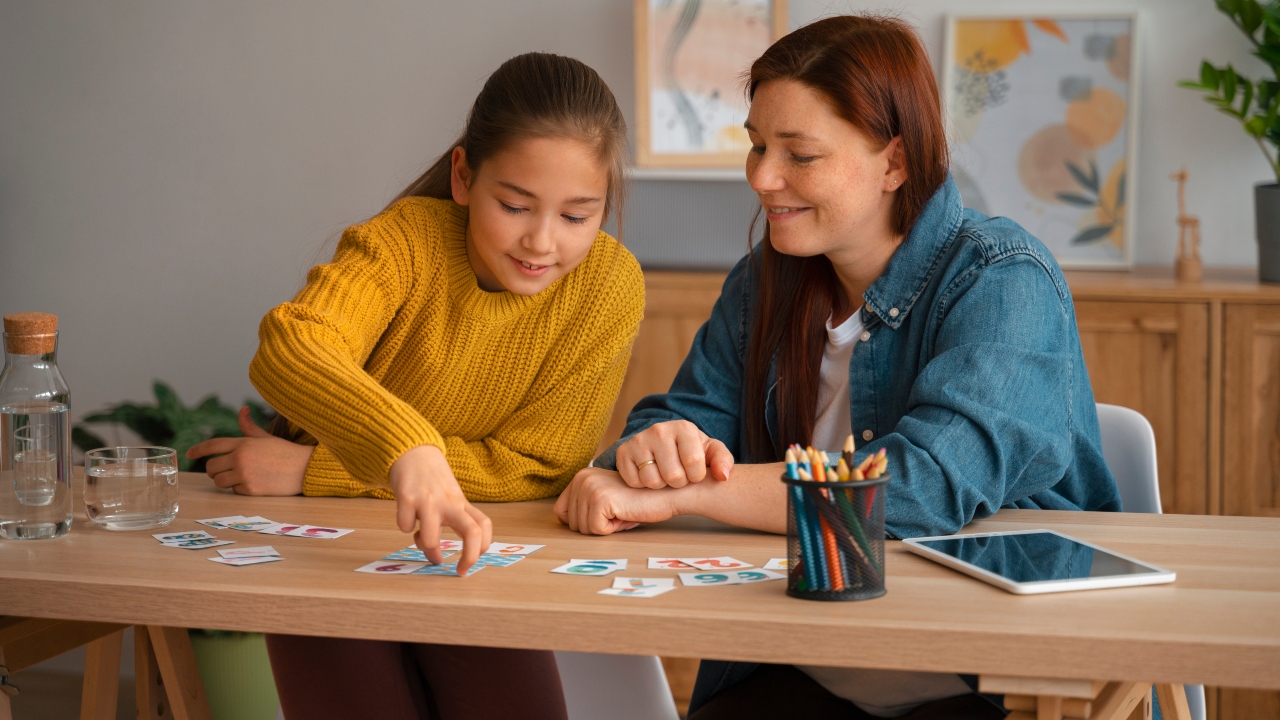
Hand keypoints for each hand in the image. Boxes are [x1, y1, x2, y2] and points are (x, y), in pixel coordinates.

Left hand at [186, 407, 312, 495]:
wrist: (305, 468)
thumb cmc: (286, 452)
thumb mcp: (266, 438)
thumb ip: (249, 427)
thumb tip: (242, 409)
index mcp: (243, 443)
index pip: (213, 445)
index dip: (198, 450)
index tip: (189, 454)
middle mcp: (240, 458)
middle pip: (211, 467)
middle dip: (214, 470)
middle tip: (224, 471)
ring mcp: (244, 474)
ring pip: (219, 481)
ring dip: (226, 480)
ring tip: (242, 477)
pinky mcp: (250, 489)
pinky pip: (234, 491)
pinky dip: (241, 489)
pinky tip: (255, 483)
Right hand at [390, 445, 492, 575]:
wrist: (413, 451)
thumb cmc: (432, 481)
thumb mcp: (448, 498)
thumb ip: (448, 524)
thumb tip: (436, 556)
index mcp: (461, 503)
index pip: (484, 525)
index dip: (483, 547)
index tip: (469, 563)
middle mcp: (449, 502)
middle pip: (472, 532)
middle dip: (470, 557)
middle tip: (460, 570)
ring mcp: (428, 500)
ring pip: (430, 539)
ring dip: (425, 547)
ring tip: (421, 539)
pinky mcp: (407, 497)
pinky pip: (404, 527)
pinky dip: (405, 528)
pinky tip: (407, 516)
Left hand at [554, 466, 681, 534]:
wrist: (665, 493)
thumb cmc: (638, 500)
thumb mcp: (604, 500)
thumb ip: (584, 505)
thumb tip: (562, 521)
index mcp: (580, 476)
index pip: (561, 513)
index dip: (585, 521)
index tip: (607, 510)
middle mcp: (581, 479)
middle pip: (572, 524)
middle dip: (597, 525)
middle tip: (619, 511)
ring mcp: (589, 488)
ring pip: (583, 529)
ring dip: (606, 528)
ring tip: (623, 511)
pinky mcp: (600, 499)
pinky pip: (596, 530)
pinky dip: (613, 529)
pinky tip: (626, 514)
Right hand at [616, 420, 732, 488]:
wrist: (661, 445)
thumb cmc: (691, 451)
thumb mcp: (711, 453)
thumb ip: (723, 462)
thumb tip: (723, 476)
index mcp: (684, 428)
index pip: (694, 465)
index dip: (696, 477)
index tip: (694, 472)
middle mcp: (659, 429)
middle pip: (673, 476)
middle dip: (679, 483)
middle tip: (678, 476)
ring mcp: (638, 440)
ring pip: (652, 481)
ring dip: (661, 485)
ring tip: (664, 475)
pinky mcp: (623, 452)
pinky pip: (635, 482)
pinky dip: (643, 485)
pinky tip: (649, 473)